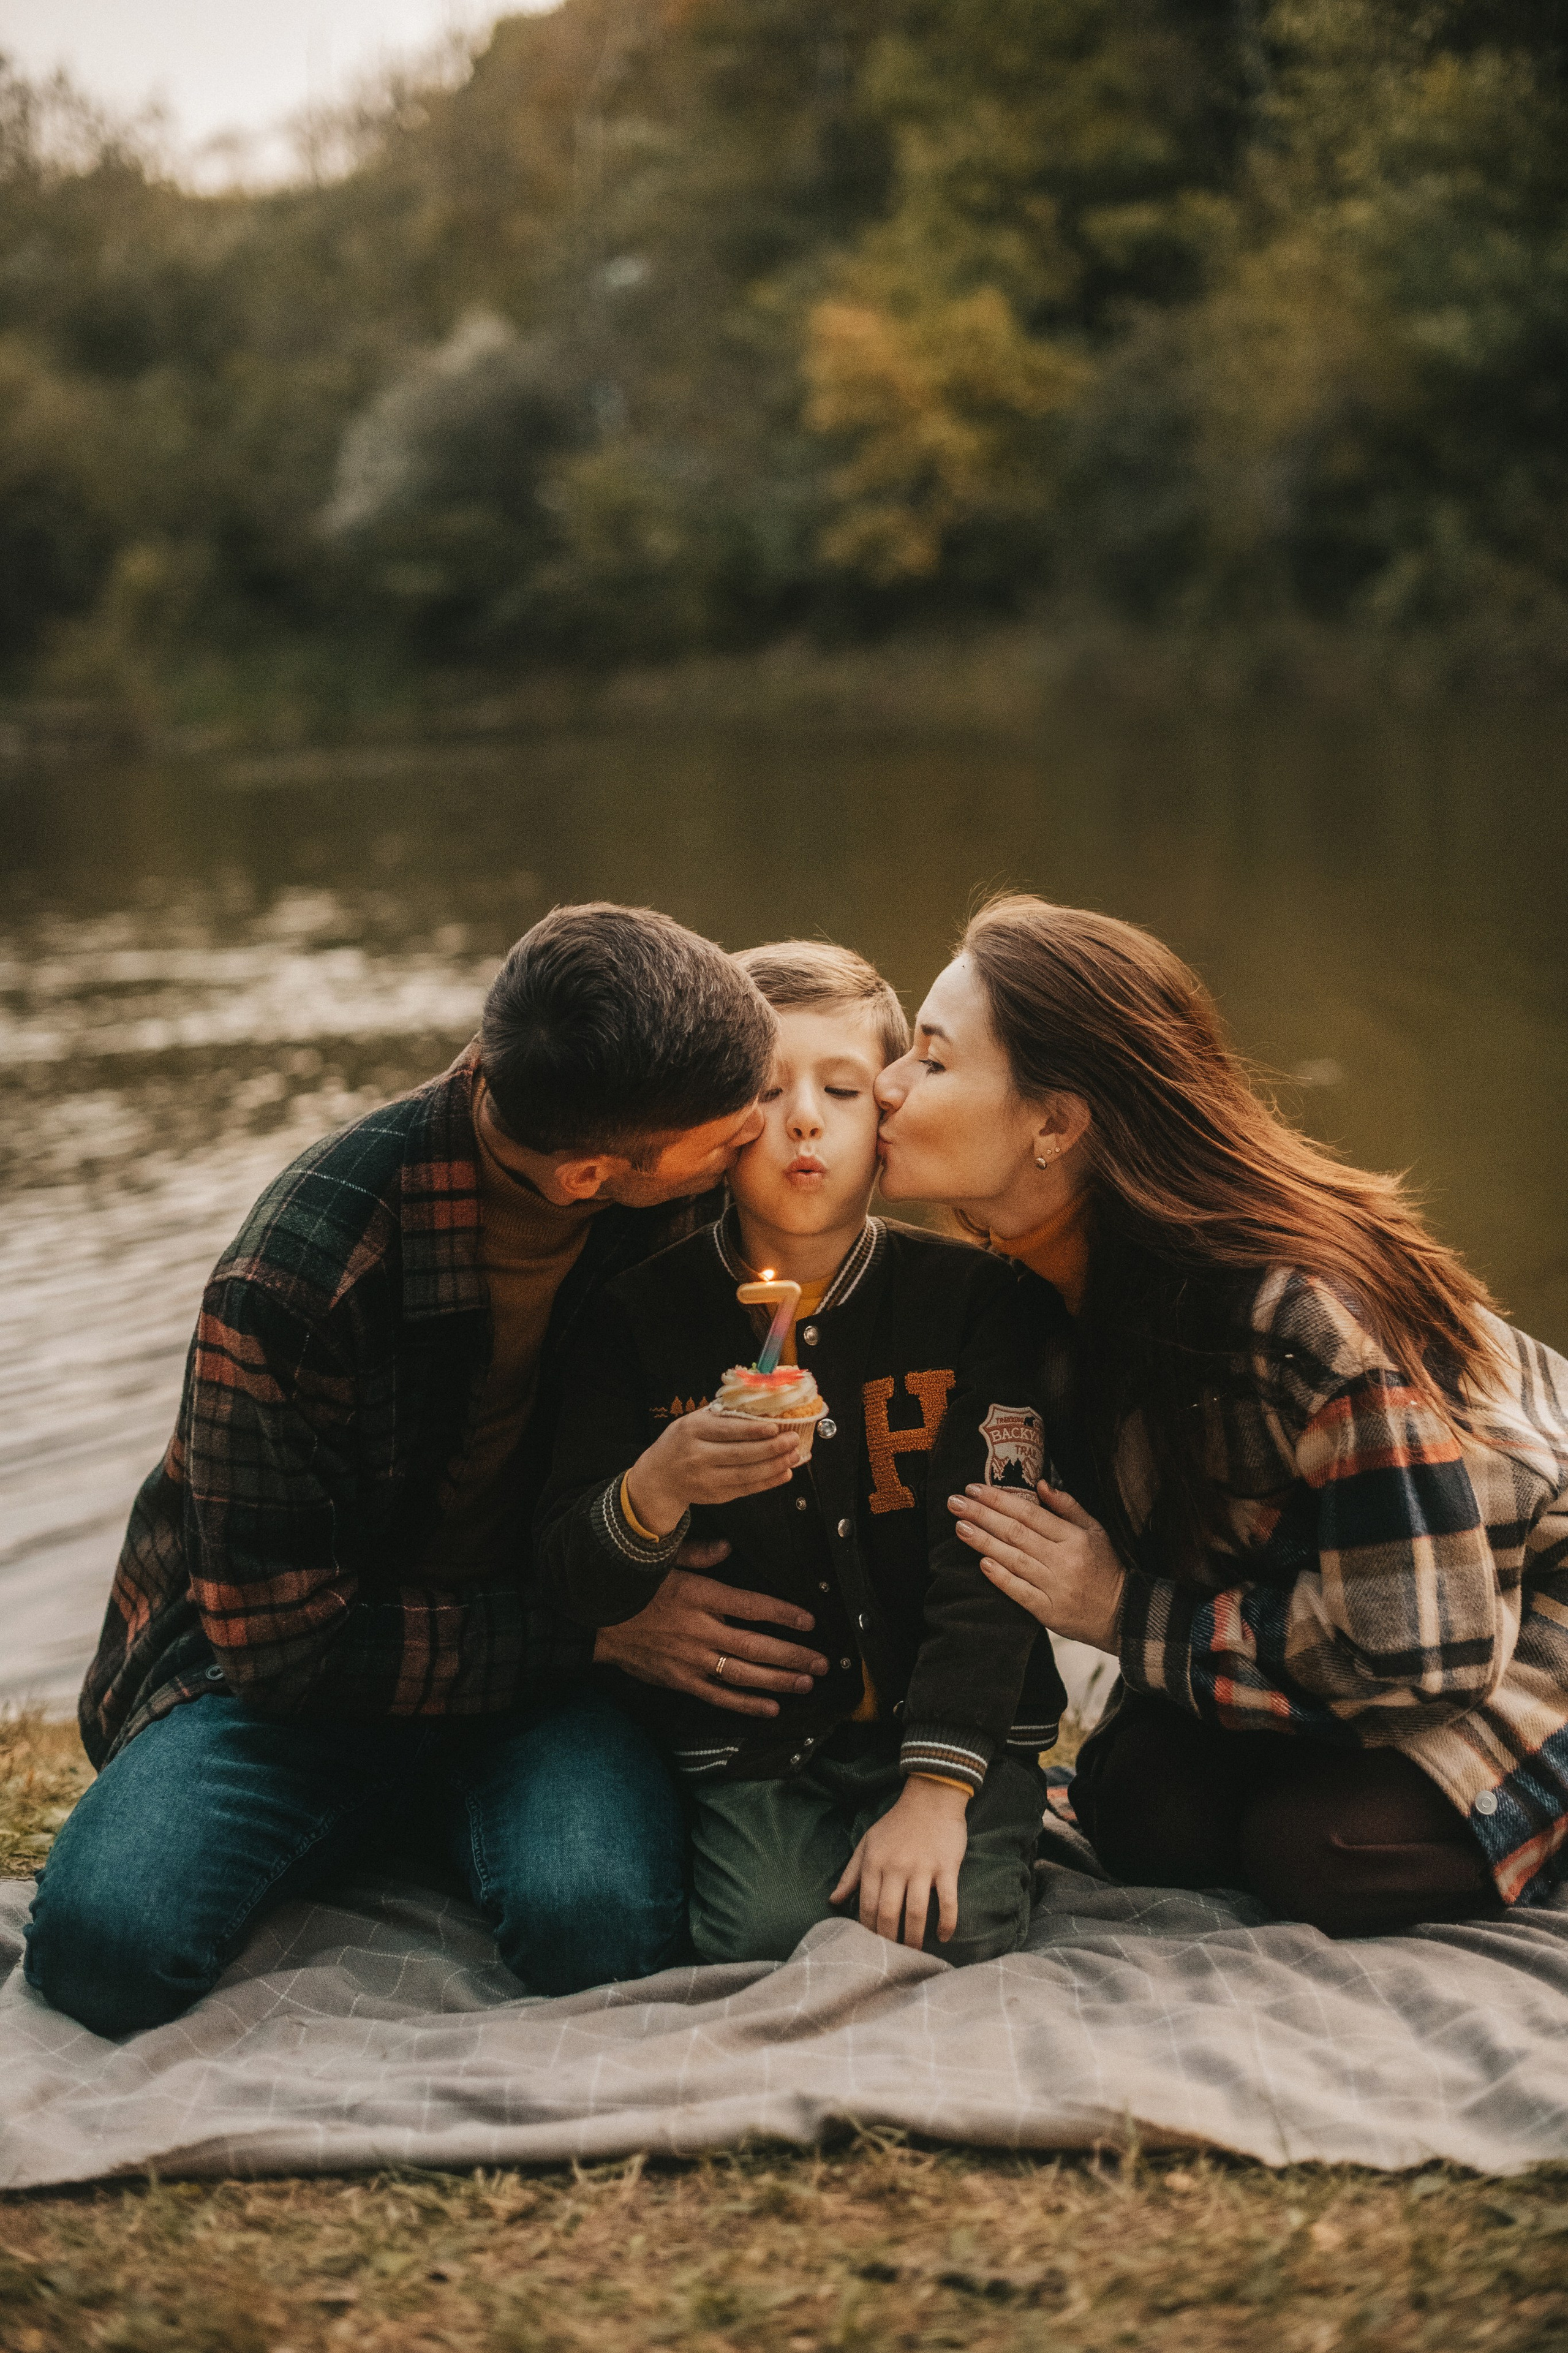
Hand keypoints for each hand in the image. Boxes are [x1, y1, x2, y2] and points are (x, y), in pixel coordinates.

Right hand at [592, 1564, 827, 1717]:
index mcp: (700, 1597)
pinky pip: (719, 1697)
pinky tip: (771, 1708)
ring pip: (744, 1674)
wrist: (596, 1622)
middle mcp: (701, 1631)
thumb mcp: (663, 1561)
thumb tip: (729, 1548)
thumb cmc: (634, 1589)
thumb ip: (699, 1554)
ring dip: (779, 1680)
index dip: (784, 1614)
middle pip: (757, 1646)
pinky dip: (746, 1705)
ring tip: (807, 1682)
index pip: (752, 1606)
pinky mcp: (681, 1681)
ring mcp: (692, 1660)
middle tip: (823, 1662)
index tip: (810, 1621)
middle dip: (794, 1655)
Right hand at [625, 1406, 799, 1534]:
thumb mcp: (692, 1422)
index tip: (775, 1427)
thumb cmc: (681, 1442)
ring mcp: (707, 1479)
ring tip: (794, 1456)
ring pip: (747, 1474)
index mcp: (692, 1430)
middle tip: (793, 1440)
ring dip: (775, 1465)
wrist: (659, 1478)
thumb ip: (721, 1416)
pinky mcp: (715, 1496)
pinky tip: (784, 1473)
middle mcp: (698, 1456)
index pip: (726, 1430)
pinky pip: (746, 1489)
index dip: (753, 1430)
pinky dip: (768, 1482)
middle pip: (741, 1454)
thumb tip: (761, 1408)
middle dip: (772, 1448)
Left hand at [831, 1776, 970, 1949]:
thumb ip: (851, 1873)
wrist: (931, 1797)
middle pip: (889, 1914)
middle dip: (889, 1941)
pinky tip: (943, 1936)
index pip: (867, 1906)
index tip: (872, 1946)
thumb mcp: (868, 1843)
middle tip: (893, 1957)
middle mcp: (896, 1868)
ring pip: (916, 1913)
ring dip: (914, 1938)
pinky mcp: (947, 1867)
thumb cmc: (897, 1823)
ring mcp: (923, 1868)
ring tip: (915, 1954)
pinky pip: (948, 1901)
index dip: (868, 1930)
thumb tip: (834, 1901)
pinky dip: (947, 1923)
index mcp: (874, 1863)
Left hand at [948, 1481, 1125, 1652]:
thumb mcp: (1095, 1531)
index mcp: (1074, 1537)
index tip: (974, 1489)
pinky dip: (999, 1577)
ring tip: (960, 1527)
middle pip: (1016, 1533)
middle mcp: (1064, 1560)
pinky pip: (1019, 1591)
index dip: (1000, 1500)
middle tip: (954, 1502)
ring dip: (983, 1542)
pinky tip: (980, 1562)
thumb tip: (1040, 1483)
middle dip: (982, 1515)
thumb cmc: (1105, 1567)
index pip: (1030, 1513)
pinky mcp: (1048, 1611)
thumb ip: (1068, 1506)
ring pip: (1013, 1559)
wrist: (1122, 1614)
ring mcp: (1055, 1587)